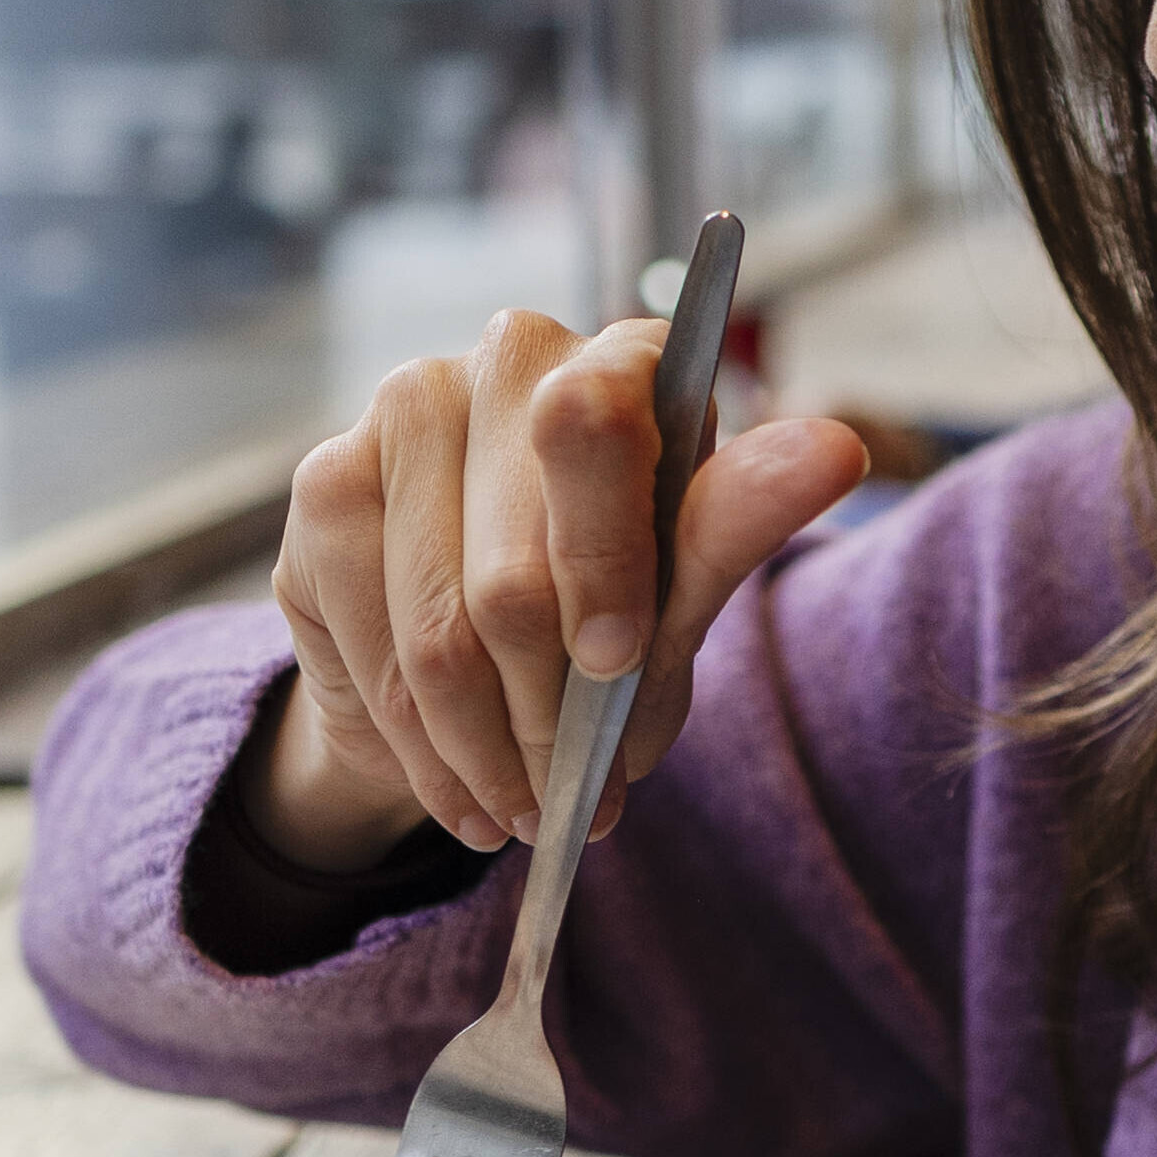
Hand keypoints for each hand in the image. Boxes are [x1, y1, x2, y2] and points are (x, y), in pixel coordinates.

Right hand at [257, 310, 875, 868]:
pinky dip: (422, 748)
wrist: (480, 668)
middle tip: (569, 784)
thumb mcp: (679, 598)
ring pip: (436, 630)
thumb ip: (737, 528)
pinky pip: (372, 648)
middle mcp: (510, 354)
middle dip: (545, 713)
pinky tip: (457, 776)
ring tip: (520, 802)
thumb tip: (833, 446)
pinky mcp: (323, 481)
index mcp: (625, 358)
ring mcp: (404, 408)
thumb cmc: (607, 615)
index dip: (599, 565)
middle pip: (509, 570)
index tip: (614, 661)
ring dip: (485, 751)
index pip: (591, 425)